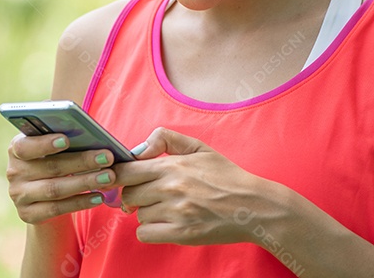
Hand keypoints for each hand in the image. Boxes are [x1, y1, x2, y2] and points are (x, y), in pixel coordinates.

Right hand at [6, 132, 117, 223]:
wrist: (41, 197)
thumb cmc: (53, 161)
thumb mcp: (53, 147)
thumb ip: (60, 134)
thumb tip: (73, 120)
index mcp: (17, 148)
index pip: (26, 146)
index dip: (44, 143)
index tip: (66, 139)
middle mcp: (14, 172)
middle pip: (49, 167)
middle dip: (81, 161)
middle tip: (108, 157)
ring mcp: (19, 195)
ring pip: (54, 189)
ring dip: (85, 182)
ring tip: (109, 177)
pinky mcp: (27, 214)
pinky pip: (56, 209)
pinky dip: (79, 203)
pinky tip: (99, 197)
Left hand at [113, 127, 279, 245]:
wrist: (255, 206)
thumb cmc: (226, 176)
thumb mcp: (199, 148)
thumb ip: (165, 139)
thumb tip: (137, 150)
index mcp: (172, 166)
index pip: (124, 170)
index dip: (118, 176)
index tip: (123, 179)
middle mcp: (171, 188)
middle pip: (128, 194)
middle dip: (133, 195)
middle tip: (147, 196)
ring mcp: (176, 212)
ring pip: (138, 214)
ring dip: (147, 213)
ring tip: (168, 209)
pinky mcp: (182, 234)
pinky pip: (145, 233)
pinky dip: (150, 231)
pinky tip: (165, 224)